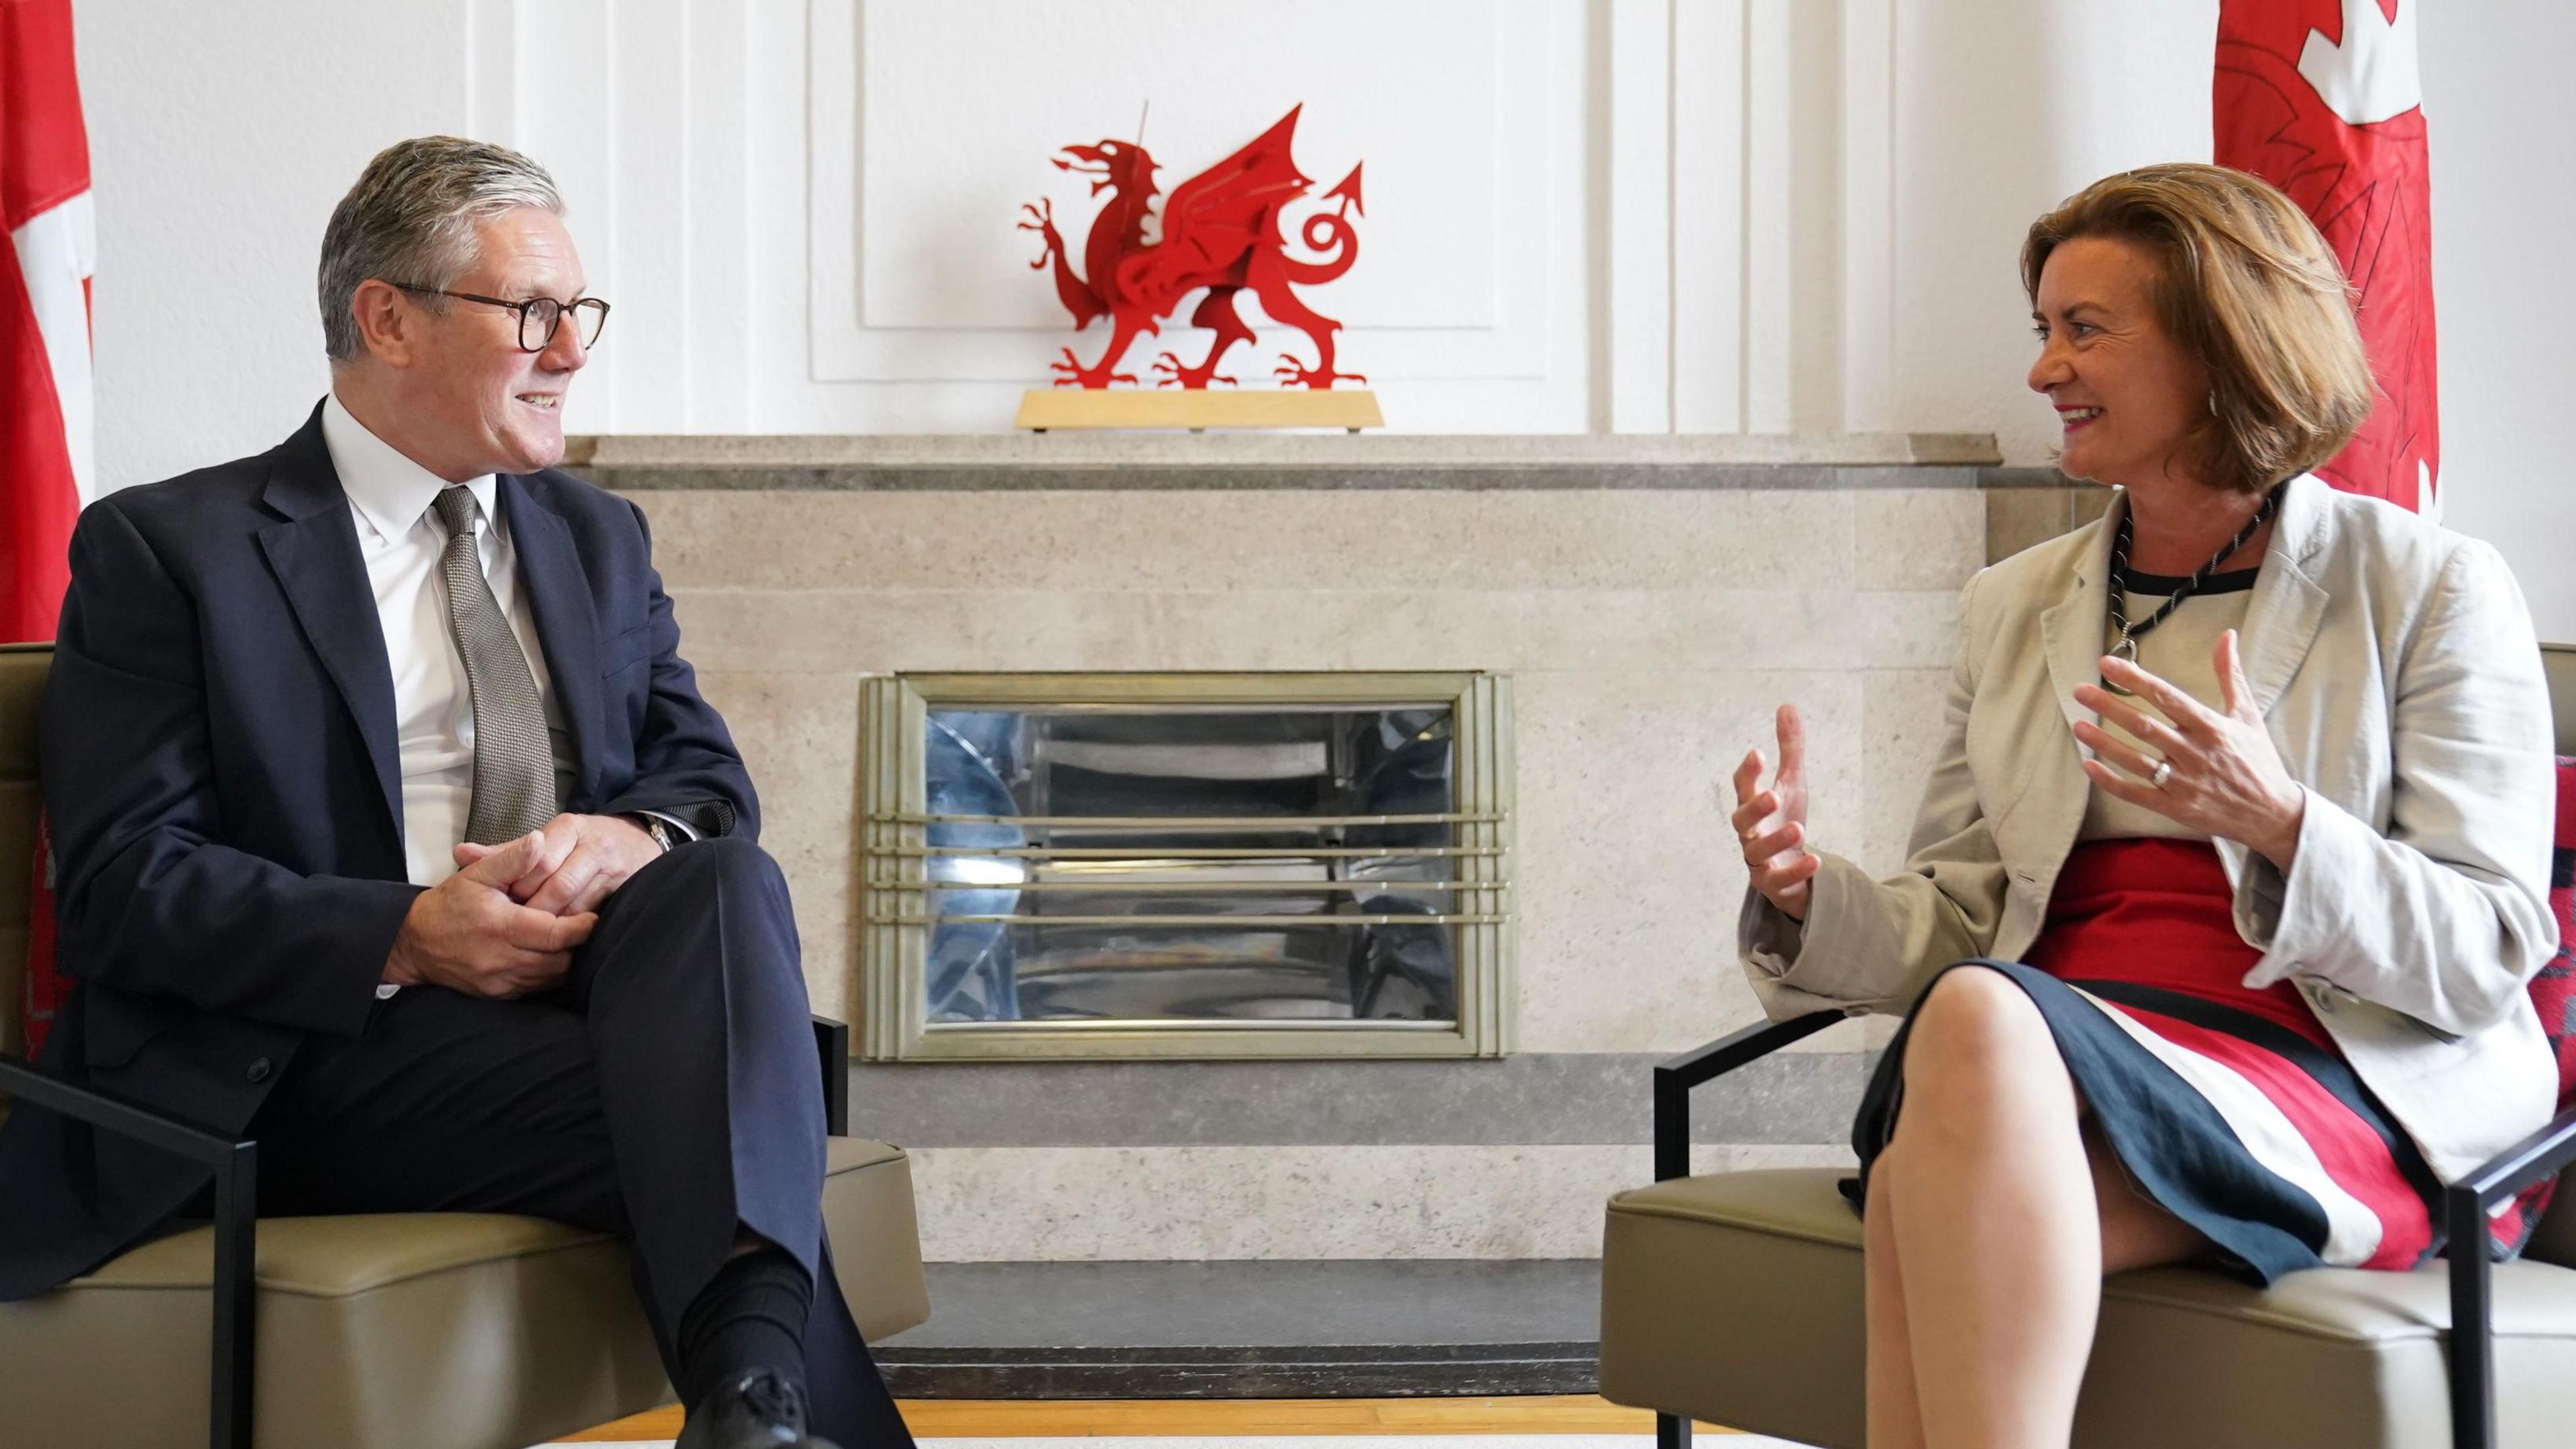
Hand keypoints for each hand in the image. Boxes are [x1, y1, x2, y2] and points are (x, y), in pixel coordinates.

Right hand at [383, 831, 598, 997]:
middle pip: (559, 959)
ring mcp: (499, 980)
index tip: (593, 916)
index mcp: (501, 927)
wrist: (414, 943)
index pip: (555, 933)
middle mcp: (502, 958)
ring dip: (564, 959)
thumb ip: (512, 859)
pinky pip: (535, 988)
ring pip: (550, 977)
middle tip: (582, 926)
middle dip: (576, 944)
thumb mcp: (477, 874)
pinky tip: (547, 956)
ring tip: (566, 940)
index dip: (582, 927)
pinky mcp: (497, 994)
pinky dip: (547, 974)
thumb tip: (540, 840)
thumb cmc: (449, 904)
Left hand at [453, 812, 662, 916]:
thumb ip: (505, 852)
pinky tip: (559, 940)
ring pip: (578, 906)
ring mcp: (613, 870)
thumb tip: (460, 853)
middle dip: (536, 910)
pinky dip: (575, 931)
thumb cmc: (579, 844)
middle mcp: (594, 846)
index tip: (507, 902)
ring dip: (555, 925)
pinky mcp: (625, 890)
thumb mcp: (545, 840)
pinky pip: (596, 917)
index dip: (521, 886)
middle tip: (518, 927)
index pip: (539, 861)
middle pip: (560, 885)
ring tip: (534, 937)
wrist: (635, 843)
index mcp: (569, 828)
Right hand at [1731, 703, 1820, 920]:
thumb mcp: (1792, 783)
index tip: (1759, 753)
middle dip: (1755, 808)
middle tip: (1773, 794)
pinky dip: (1797, 871)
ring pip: (1758, 851)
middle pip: (1742, 821)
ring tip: (1798, 827)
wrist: (1790, 870)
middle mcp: (1749, 833)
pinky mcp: (1772, 883)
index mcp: (1752, 806)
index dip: (1748, 772)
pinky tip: (1816, 860)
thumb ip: (1790, 750)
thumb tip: (1787, 706)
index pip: (1742, 787)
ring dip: (1776, 839)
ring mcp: (1758, 860)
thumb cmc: (1784, 820)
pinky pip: (1780, 879)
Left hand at [2071, 630, 2306, 868]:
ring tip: (2077, 724)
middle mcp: (2195, 753)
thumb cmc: (2258, 759)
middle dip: (2110, 706)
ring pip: (2135, 760)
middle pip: (2144, 726)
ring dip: (2103, 742)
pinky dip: (2110, 780)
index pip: (2167, 697)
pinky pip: (2135, 793)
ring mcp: (2184, 783)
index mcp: (2212, 727)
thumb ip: (2230, 675)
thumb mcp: (2247, 714)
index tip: (2107, 665)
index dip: (2135, 680)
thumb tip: (2226, 635)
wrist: (2273, 814)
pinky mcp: (2175, 808)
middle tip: (2080, 690)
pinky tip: (2088, 764)